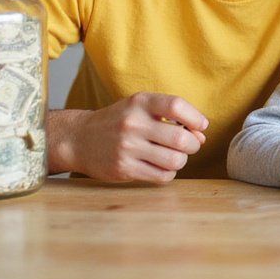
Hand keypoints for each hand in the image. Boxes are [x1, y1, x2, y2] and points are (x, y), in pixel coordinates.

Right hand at [52, 92, 207, 182]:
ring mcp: (127, 147)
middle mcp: (133, 124)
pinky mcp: (124, 168)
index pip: (177, 106)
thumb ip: (170, 117)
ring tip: (172, 156)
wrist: (79, 139)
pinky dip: (168, 173)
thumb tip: (201, 136)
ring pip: (174, 160)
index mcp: (140, 103)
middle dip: (193, 144)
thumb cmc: (118, 122)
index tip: (201, 126)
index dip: (196, 118)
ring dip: (181, 161)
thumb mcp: (140, 109)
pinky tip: (161, 167)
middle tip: (188, 145)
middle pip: (181, 139)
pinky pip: (162, 176)